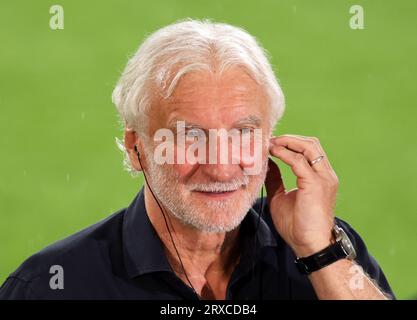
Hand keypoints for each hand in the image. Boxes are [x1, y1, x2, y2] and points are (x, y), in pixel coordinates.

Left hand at [266, 135, 338, 256]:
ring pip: (309, 147)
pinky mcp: (315, 184)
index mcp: (320, 177)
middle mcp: (325, 174)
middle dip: (289, 138)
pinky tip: (272, 153)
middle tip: (269, 140)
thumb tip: (266, 163)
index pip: (309, 149)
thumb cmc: (296, 225)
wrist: (309, 245)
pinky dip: (285, 153)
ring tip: (270, 143)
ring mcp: (323, 178)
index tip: (270, 143)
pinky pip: (299, 161)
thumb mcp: (280, 196)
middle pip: (311, 143)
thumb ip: (276, 179)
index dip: (290, 142)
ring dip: (288, 141)